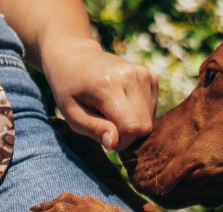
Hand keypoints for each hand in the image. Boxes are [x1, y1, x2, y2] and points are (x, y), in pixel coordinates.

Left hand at [41, 39, 157, 151]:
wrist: (76, 57)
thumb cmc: (70, 90)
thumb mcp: (72, 114)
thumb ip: (94, 130)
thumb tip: (113, 144)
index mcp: (107, 84)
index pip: (131, 127)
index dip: (121, 141)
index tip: (105, 136)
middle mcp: (130, 75)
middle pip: (144, 126)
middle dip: (128, 134)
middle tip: (108, 124)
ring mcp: (143, 74)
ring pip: (150, 120)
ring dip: (133, 124)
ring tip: (114, 111)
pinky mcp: (151, 77)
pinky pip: (152, 110)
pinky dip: (139, 114)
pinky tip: (124, 104)